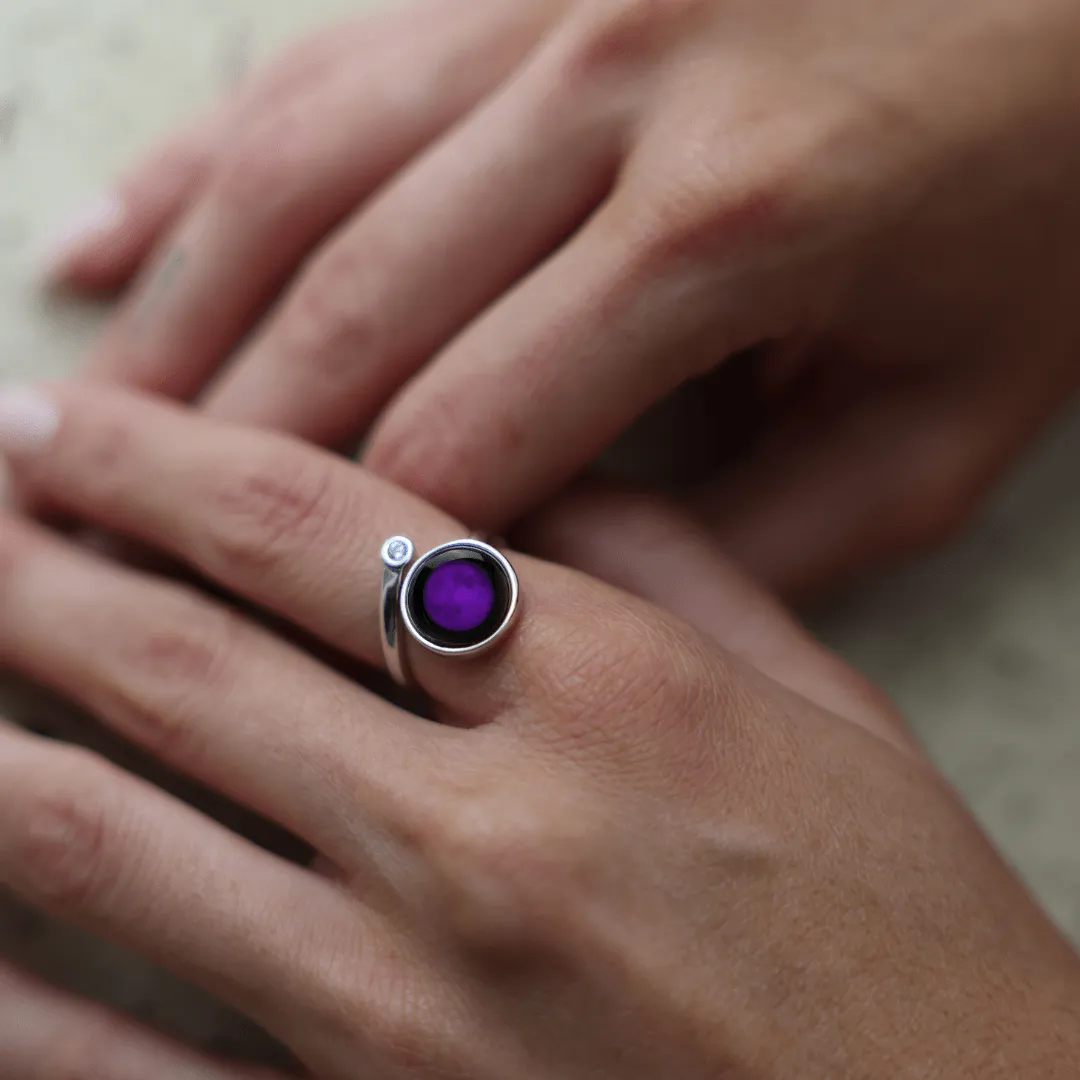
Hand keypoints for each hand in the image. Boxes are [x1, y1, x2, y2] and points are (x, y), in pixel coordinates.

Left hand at [0, 383, 1076, 1077]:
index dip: (159, 458)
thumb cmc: (902, 929)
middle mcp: (488, 831)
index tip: (59, 419)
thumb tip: (519, 475)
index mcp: (607, 692)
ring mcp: (414, 1007)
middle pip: (184, 659)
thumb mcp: (815, 704)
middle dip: (34, 565)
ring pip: (116, 835)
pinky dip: (17, 991)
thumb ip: (662, 565)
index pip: (318, 527)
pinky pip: (131, 1063)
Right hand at [48, 0, 1079, 596]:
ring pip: (292, 179)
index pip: (468, 436)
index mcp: (728, 226)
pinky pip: (318, 63)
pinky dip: (196, 165)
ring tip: (73, 436)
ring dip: (171, 325)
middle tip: (95, 557)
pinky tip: (103, 240)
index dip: (357, 564)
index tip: (267, 641)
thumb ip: (756, 542)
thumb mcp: (945, 422)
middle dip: (211, 460)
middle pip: (344, 313)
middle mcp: (611, 84)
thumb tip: (570, 605)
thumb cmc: (1042, 200)